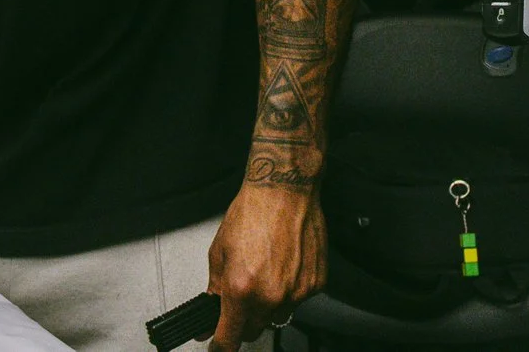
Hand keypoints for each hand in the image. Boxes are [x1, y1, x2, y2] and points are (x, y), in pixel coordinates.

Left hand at [207, 181, 326, 350]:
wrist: (284, 191)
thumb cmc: (253, 212)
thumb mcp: (219, 251)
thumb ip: (216, 286)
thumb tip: (212, 305)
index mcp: (242, 290)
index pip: (230, 337)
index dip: (220, 345)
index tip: (218, 347)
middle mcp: (271, 296)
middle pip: (254, 330)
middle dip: (243, 320)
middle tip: (241, 298)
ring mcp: (296, 292)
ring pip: (278, 316)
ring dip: (268, 305)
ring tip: (266, 271)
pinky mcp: (315, 284)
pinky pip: (298, 300)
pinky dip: (289, 289)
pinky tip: (284, 265)